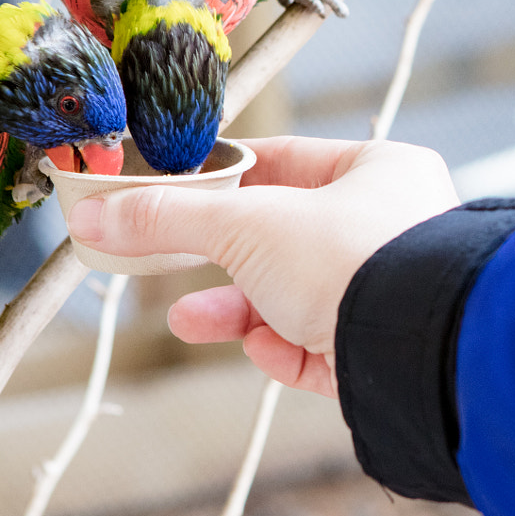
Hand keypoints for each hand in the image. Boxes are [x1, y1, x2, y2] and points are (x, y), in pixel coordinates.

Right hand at [65, 137, 458, 396]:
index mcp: (379, 173)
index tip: (174, 188)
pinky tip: (264, 349)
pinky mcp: (382, 353)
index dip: (226, 176)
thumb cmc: (356, 259)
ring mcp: (389, 294)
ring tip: (189, 321)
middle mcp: (393, 230)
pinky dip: (282, 350)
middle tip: (165, 259)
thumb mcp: (246, 226)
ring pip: (295, 298)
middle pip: (284, 238)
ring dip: (238, 311)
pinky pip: (318, 348)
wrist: (418, 348)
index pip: (288, 163)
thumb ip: (168, 218)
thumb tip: (96, 215)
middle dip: (220, 257)